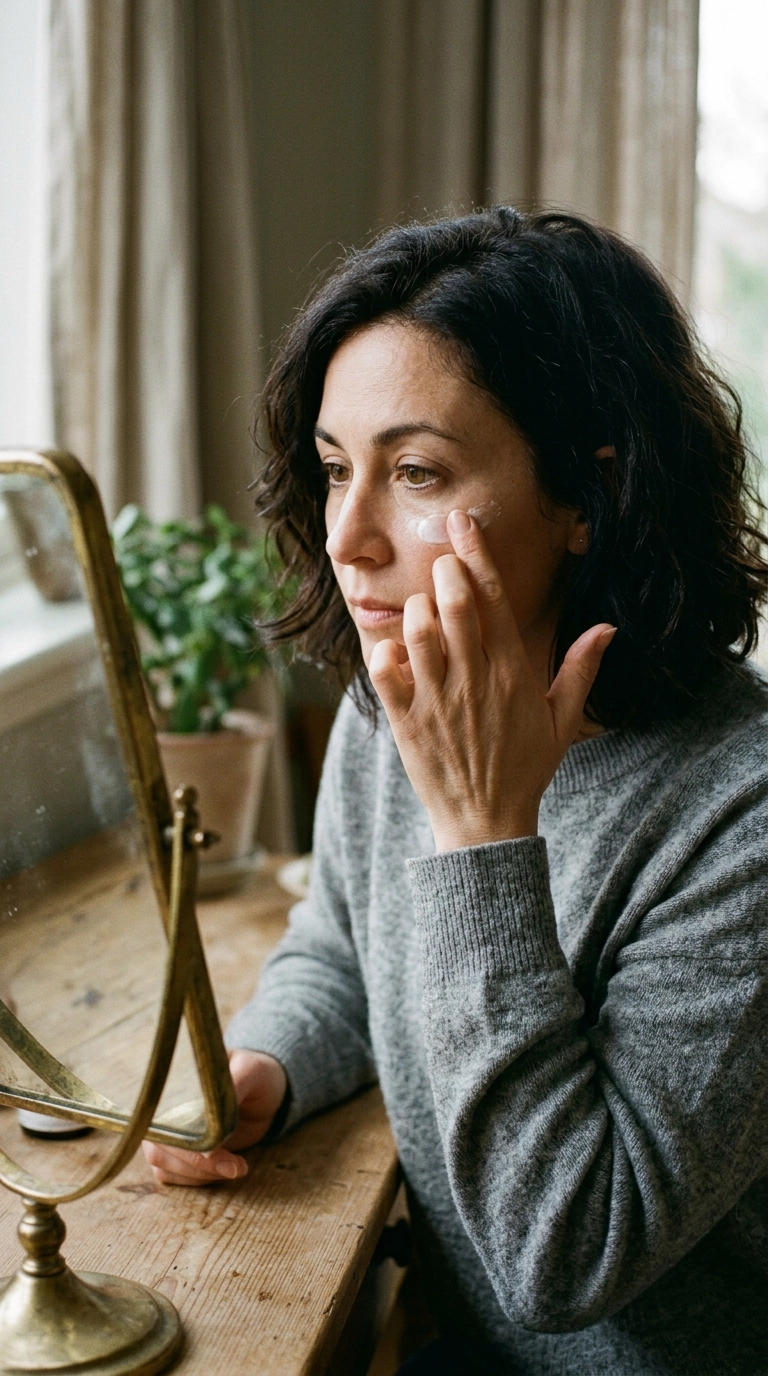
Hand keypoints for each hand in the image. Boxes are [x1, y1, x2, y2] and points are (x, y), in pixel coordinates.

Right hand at [142, 1049, 286, 1185]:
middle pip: (158, 1144)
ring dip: (198, 1174)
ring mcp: (166, 1130)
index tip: (214, 1149)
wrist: (266, 1096)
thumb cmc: (256, 1076)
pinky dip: (195, 1179)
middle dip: (196, 1163)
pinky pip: (168, 1174)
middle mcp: (161, 1106)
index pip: (160, 1113)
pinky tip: (224, 1171)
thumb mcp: (252, 1071)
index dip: (182, 1136)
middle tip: (233, 1167)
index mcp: (174, 1081)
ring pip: (161, 1163)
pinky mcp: (175, 1152)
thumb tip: (213, 1115)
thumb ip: (235, 1085)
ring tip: (235, 1167)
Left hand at [368, 510, 614, 851]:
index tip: (460, 522)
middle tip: (442, 570)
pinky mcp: (407, 720)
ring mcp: (438, 699)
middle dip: (443, 572)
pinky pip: (385, 670)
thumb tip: (608, 628)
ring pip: (417, 629)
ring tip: (423, 617)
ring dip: (415, 612)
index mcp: (512, 670)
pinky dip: (385, 653)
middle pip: (452, 602)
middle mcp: (475, 678)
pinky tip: (395, 655)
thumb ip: (580, 669)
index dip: (475, 553)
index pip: (493, 598)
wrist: (486, 823)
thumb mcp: (562, 719)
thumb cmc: (525, 767)